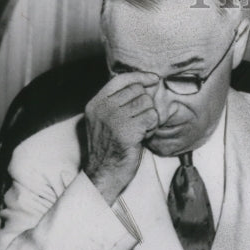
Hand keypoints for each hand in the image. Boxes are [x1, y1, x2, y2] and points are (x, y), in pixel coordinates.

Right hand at [83, 73, 159, 203]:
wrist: (104, 172)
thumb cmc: (109, 148)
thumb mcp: (104, 121)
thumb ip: (116, 103)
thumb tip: (141, 85)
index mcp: (96, 103)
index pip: (120, 79)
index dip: (140, 76)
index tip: (153, 79)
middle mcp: (103, 108)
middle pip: (138, 91)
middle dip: (145, 105)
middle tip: (140, 122)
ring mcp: (114, 118)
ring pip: (147, 103)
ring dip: (149, 117)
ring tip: (140, 130)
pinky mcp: (127, 130)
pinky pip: (151, 117)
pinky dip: (152, 127)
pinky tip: (142, 136)